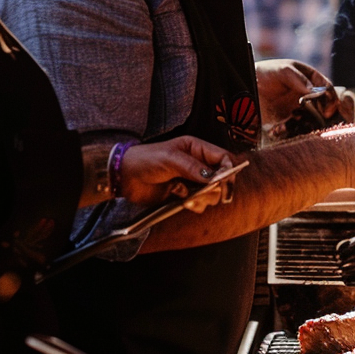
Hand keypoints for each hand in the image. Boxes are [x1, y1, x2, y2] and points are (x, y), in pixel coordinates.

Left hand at [118, 136, 233, 205]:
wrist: (126, 177)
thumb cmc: (146, 159)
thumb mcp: (170, 158)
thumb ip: (193, 167)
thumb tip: (214, 177)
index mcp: (197, 149)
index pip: (223, 157)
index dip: (228, 168)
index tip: (225, 181)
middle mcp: (198, 165)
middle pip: (222, 177)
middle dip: (217, 187)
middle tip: (208, 193)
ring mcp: (192, 181)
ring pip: (212, 192)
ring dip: (205, 197)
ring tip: (189, 198)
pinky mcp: (185, 195)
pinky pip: (200, 203)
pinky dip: (195, 204)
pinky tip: (183, 201)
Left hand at [256, 59, 332, 124]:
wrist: (247, 85)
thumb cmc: (267, 73)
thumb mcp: (282, 70)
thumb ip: (298, 79)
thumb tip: (314, 91)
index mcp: (309, 77)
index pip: (326, 87)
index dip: (331, 97)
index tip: (329, 108)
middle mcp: (308, 92)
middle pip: (325, 103)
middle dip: (328, 111)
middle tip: (325, 118)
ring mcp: (300, 106)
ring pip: (315, 116)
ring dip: (315, 122)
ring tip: (310, 127)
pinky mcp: (290, 118)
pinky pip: (299, 126)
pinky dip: (298, 129)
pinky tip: (287, 128)